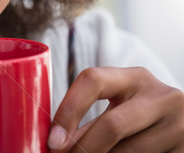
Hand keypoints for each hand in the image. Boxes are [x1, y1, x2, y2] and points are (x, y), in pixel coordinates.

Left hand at [48, 67, 183, 151]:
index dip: (68, 110)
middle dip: (83, 148)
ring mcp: (179, 126)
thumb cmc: (138, 116)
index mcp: (136, 77)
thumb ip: (87, 120)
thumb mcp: (119, 107)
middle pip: (111, 125)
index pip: (93, 80)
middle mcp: (162, 97)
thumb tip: (54, 141)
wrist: (183, 124)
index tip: (53, 140)